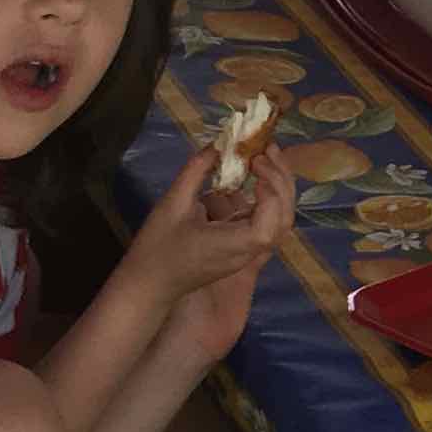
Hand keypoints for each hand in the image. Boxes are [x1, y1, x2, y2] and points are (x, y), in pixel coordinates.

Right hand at [123, 144, 297, 364]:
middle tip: (268, 149)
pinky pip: (265, 225)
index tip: (255, 162)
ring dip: (278, 190)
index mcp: (234, 245)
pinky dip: (267, 201)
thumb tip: (217, 146)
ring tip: (266, 159)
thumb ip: (197, 171)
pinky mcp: (241, 251)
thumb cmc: (157, 248)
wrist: (148, 285)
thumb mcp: (173, 204)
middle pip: (283, 220)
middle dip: (282, 181)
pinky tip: (255, 179)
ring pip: (278, 223)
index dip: (272, 191)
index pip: (271, 221)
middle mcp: (247, 252)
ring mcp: (246, 254)